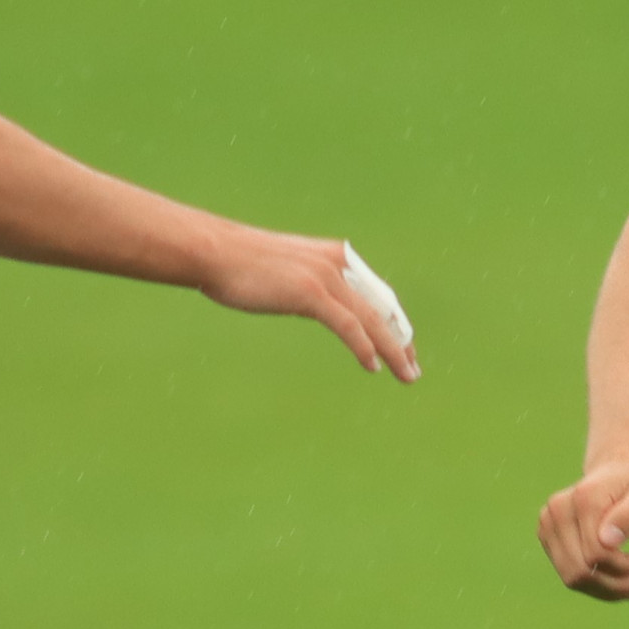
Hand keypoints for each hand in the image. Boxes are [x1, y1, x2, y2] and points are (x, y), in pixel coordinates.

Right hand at [192, 225, 420, 381]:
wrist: (214, 252)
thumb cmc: (239, 263)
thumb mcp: (283, 270)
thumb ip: (304, 282)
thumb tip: (307, 298)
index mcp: (335, 256)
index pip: (378, 293)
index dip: (394, 322)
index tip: (404, 346)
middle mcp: (338, 263)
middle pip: (384, 307)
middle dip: (402, 340)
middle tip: (413, 368)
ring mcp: (326, 276)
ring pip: (373, 319)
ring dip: (394, 350)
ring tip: (407, 376)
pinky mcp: (311, 292)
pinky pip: (349, 325)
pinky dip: (364, 347)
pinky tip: (373, 366)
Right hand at [538, 455, 628, 600]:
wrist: (619, 473)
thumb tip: (608, 541)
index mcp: (583, 499)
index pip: (596, 554)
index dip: (621, 567)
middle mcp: (557, 511)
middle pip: (579, 570)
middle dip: (613, 585)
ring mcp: (547, 524)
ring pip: (572, 578)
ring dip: (605, 589)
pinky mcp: (547, 537)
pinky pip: (568, 575)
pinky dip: (595, 585)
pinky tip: (617, 580)